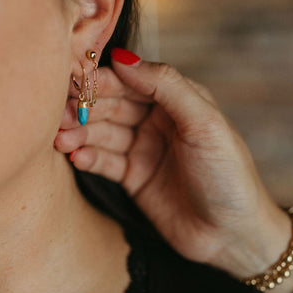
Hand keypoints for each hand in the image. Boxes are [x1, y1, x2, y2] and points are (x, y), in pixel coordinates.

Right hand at [55, 48, 292, 292]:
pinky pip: (104, 162)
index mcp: (178, 100)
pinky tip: (75, 156)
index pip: (132, 80)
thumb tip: (123, 58)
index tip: (76, 80)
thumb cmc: (228, 176)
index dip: (104, 80)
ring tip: (60, 136)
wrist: (233, 235)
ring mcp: (144, 149)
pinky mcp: (133, 178)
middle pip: (113, 105)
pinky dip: (88, 157)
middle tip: (60, 113)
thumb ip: (167, 86)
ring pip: (103, 133)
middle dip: (86, 107)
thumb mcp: (204, 125)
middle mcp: (158, 121)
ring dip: (81, 133)